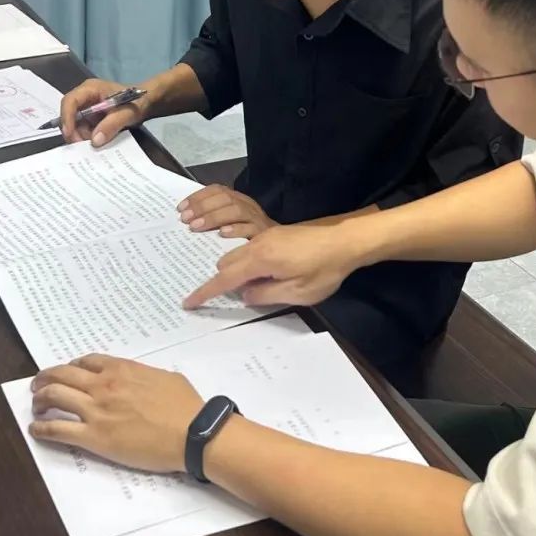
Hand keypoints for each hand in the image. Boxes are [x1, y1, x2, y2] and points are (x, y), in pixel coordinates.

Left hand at [29, 354, 202, 471]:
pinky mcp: (93, 437)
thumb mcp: (165, 378)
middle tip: (38, 385)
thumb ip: (144, 376)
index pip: (85, 362)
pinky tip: (35, 429)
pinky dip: (42, 428)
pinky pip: (57, 429)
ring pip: (54, 396)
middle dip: (45, 378)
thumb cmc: (185, 406)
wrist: (190, 433)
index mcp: (122, 369)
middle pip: (62, 375)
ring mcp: (96, 410)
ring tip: (36, 404)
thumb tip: (140, 381)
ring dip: (40, 399)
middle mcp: (103, 385)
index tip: (67, 372)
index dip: (71, 366)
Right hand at [60, 77, 152, 145]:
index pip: (70, 101)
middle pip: (69, 114)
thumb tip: (95, 141)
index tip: (70, 134)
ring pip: (75, 125)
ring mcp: (86, 108)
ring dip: (82, 136)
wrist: (145, 103)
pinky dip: (88, 137)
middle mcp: (84, 97)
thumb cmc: (136, 102)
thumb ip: (111, 125)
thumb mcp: (127, 113)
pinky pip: (82, 129)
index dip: (67, 117)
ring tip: (97, 142)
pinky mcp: (89, 117)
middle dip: (74, 131)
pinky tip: (98, 141)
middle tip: (84, 145)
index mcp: (90, 89)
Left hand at [177, 185, 275, 238]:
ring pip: (236, 210)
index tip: (180, 208)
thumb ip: (213, 219)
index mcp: (238, 199)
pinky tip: (222, 234)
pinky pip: (251, 229)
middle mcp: (247, 205)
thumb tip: (186, 220)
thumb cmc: (248, 236)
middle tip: (185, 220)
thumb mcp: (230, 223)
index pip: (217, 190)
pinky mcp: (264, 233)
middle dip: (202, 207)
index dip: (198, 197)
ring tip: (196, 227)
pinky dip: (236, 230)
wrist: (278, 246)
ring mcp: (256, 218)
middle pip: (225, 198)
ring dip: (214, 217)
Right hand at [183, 223, 353, 309]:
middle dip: (222, 281)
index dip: (206, 292)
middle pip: (227, 263)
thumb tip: (244, 295)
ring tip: (250, 287)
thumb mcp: (297, 292)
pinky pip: (250, 248)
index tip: (188, 302)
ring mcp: (268, 236)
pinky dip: (247, 262)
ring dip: (236, 270)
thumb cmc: (325, 269)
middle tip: (227, 299)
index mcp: (261, 259)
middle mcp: (259, 243)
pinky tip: (264, 272)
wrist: (346, 240)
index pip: (224, 278)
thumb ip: (266, 295)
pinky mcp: (277, 233)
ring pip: (238, 254)